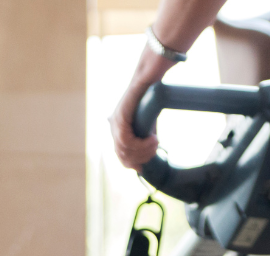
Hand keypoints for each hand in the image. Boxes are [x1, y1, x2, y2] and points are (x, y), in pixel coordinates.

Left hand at [109, 48, 174, 169]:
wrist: (151, 76)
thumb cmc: (151, 97)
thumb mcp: (147, 124)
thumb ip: (144, 139)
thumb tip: (147, 159)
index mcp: (117, 129)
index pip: (120, 156)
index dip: (133, 165)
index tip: (146, 166)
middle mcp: (113, 126)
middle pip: (122, 155)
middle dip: (140, 158)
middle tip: (155, 152)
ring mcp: (115, 120)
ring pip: (124, 149)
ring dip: (143, 151)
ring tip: (155, 145)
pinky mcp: (120, 115)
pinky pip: (125, 139)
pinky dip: (140, 144)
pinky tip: (153, 140)